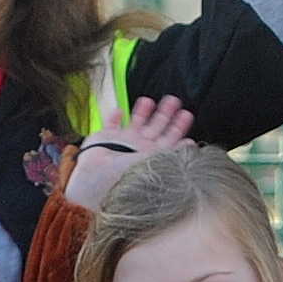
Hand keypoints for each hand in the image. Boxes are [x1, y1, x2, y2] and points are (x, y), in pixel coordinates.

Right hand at [62, 96, 195, 210]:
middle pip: (157, 126)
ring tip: (149, 101)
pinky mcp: (106, 137)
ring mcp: (124, 142)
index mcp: (152, 155)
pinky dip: (115, 116)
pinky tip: (119, 112)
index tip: (186, 115)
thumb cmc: (122, 177)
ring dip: (144, 110)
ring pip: (137, 121)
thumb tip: (189, 145)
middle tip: (174, 101)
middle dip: (166, 113)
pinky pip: (112, 123)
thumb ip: (168, 152)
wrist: (93, 180)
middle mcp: (140, 147)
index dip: (178, 127)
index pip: (169, 139)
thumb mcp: (150, 162)